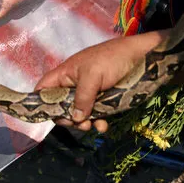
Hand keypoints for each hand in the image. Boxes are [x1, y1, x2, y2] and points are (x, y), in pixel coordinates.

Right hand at [35, 31, 166, 131]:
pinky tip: (104, 125)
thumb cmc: (113, 59)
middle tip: (79, 124)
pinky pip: (95, 114)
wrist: (143, 56)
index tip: (47, 116)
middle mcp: (74, 84)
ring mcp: (89, 92)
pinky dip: (97, 121)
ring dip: (84, 122)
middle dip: (68, 118)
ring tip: (92, 126)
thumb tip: (75, 118)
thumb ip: (82, 97)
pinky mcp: (103, 99)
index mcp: (66, 73)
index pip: (44, 88)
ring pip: (79, 113)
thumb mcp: (94, 75)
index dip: (40, 101)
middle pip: (61, 106)